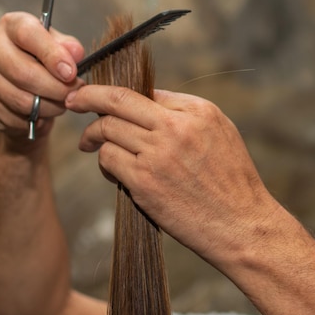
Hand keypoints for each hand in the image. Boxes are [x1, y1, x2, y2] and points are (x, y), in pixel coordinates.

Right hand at [0, 12, 84, 144]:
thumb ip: (69, 47)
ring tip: (62, 103)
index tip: (71, 73)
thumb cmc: (46, 60)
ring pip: (21, 100)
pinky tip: (44, 113)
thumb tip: (75, 53)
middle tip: (73, 94)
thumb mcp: (61, 47)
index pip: (28, 35)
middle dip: (56, 89)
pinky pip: (14, 117)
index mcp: (12, 25)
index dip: (52, 56)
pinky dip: (34, 120)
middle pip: (24, 73)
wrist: (26, 85)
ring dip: (49, 107)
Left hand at [65, 86, 280, 262]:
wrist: (241, 224)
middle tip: (74, 101)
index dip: (117, 91)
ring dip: (94, 135)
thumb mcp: (221, 132)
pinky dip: (104, 160)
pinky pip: (109, 159)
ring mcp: (158, 154)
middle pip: (117, 101)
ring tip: (91, 144)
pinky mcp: (144, 182)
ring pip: (107, 130)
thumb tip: (147, 101)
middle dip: (88, 98)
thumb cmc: (232, 181)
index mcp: (197, 111)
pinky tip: (110, 168)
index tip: (101, 95)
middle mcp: (176, 127)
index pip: (145, 90)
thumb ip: (186, 113)